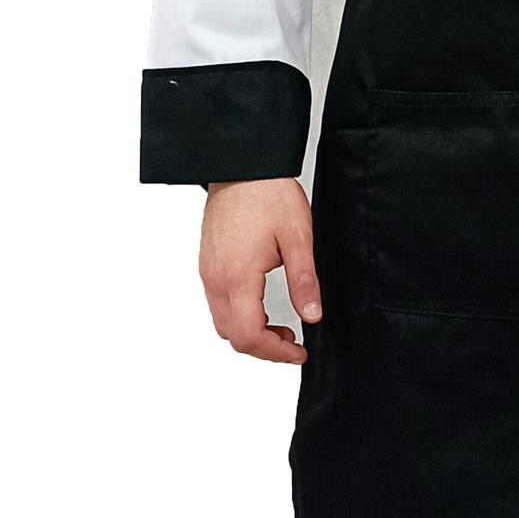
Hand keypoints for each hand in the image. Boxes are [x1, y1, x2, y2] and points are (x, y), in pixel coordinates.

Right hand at [198, 177, 320, 364]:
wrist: (241, 165)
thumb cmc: (268, 194)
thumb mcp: (297, 238)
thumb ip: (304, 281)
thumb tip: (312, 315)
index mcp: (237, 277)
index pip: (250, 335)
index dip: (276, 352)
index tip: (299, 351)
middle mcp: (215, 279)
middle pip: (232, 336)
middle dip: (263, 348)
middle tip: (293, 343)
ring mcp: (207, 272)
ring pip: (221, 323)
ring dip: (249, 333)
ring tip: (280, 327)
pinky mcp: (207, 264)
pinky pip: (217, 304)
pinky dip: (238, 317)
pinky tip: (260, 307)